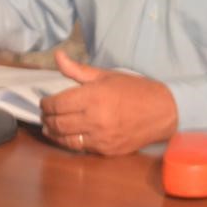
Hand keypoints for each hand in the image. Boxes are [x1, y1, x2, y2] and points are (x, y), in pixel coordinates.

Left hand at [39, 50, 177, 155]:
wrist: (162, 111)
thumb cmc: (134, 89)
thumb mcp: (106, 75)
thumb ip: (77, 69)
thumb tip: (57, 56)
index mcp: (93, 96)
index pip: (57, 104)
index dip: (46, 104)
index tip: (45, 102)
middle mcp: (94, 118)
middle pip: (58, 123)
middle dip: (46, 119)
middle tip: (45, 115)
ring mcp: (100, 137)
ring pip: (65, 139)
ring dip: (54, 133)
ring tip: (50, 127)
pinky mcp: (106, 150)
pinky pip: (80, 148)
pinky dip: (70, 142)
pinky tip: (68, 136)